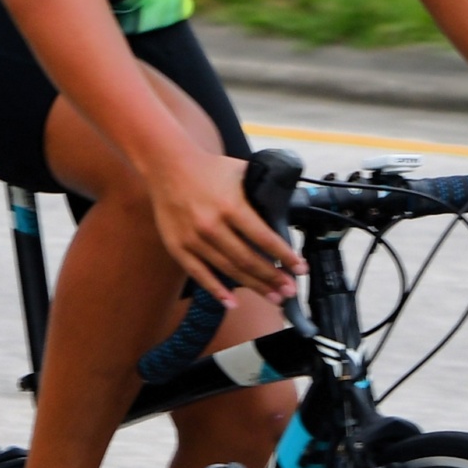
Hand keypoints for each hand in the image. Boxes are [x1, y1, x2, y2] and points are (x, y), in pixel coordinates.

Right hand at [145, 144, 303, 307]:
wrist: (167, 165)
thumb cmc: (209, 169)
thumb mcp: (242, 172)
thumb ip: (262, 190)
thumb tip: (287, 208)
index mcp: (231, 206)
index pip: (264, 238)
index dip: (285, 256)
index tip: (300, 268)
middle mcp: (212, 225)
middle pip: (248, 260)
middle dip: (273, 278)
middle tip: (290, 290)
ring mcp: (193, 239)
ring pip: (228, 270)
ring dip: (253, 286)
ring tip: (273, 296)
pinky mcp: (178, 247)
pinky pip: (199, 274)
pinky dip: (216, 290)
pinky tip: (232, 302)